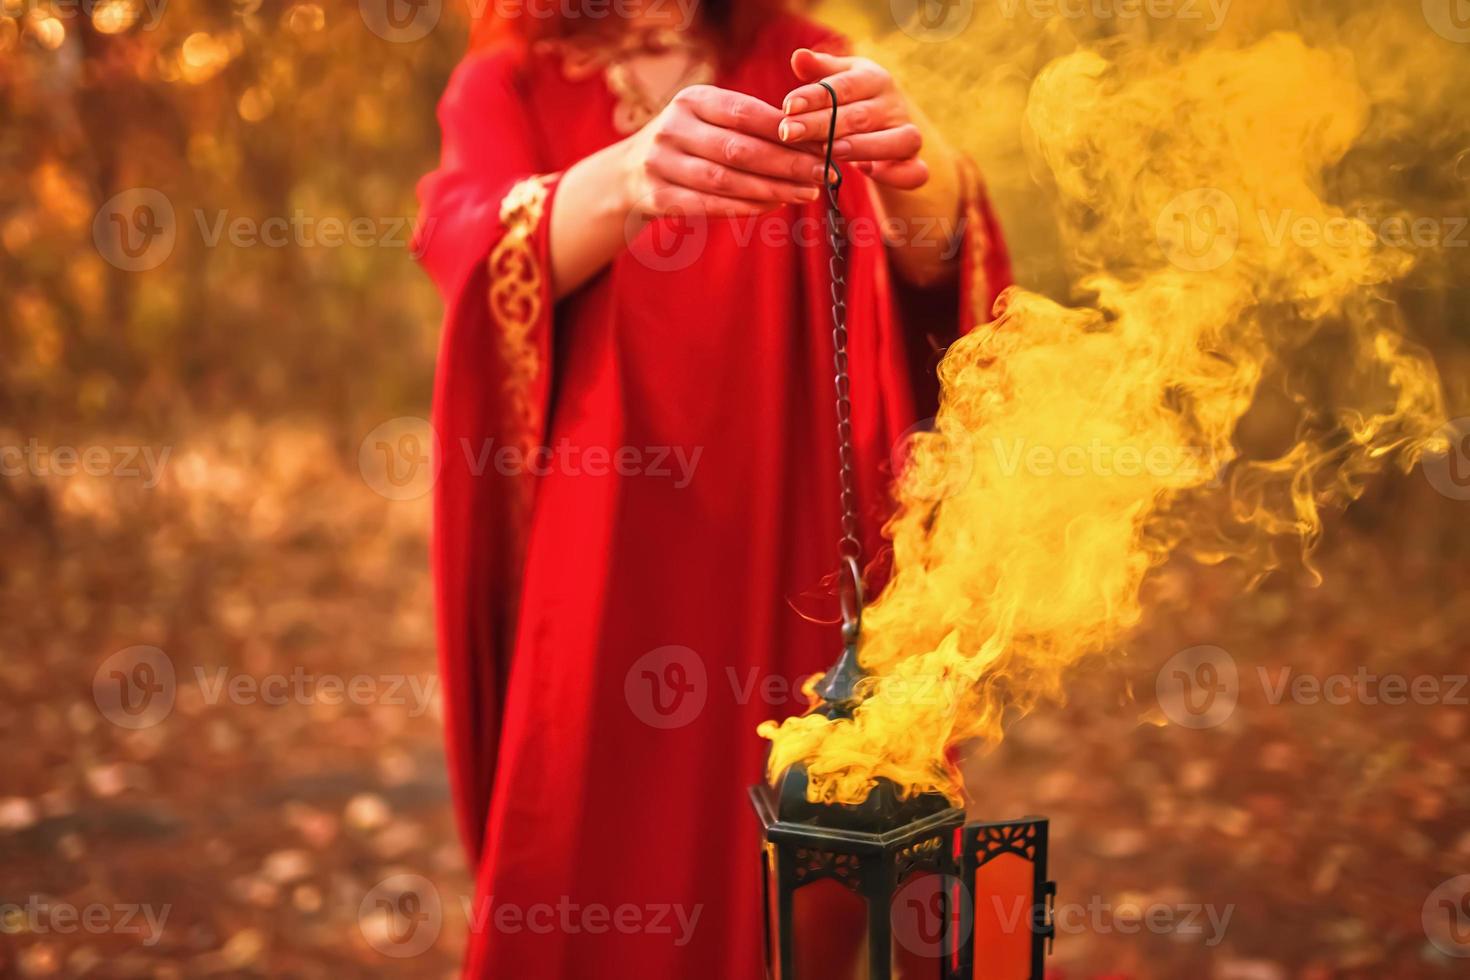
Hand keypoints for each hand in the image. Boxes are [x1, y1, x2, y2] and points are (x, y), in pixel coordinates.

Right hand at [620, 84, 827, 219]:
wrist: (628, 174)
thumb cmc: (689, 143)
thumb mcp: (709, 119)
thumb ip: (750, 124)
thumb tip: (812, 139)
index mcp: (691, 100)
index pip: (744, 112)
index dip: (785, 130)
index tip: (821, 143)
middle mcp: (673, 128)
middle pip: (738, 148)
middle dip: (787, 163)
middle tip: (823, 174)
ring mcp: (661, 164)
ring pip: (725, 181)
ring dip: (771, 189)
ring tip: (805, 193)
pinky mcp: (657, 197)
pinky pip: (709, 205)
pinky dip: (745, 207)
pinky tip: (774, 206)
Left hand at [778, 49, 928, 190]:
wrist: (885, 130)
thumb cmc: (852, 103)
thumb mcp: (836, 83)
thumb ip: (819, 72)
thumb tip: (798, 57)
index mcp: (874, 79)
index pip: (843, 86)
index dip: (814, 96)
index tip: (787, 106)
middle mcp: (894, 105)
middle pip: (859, 115)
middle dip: (822, 124)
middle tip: (789, 132)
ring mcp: (908, 134)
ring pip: (895, 140)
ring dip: (862, 146)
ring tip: (830, 151)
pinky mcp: (914, 164)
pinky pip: (915, 172)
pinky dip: (896, 174)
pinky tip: (868, 172)